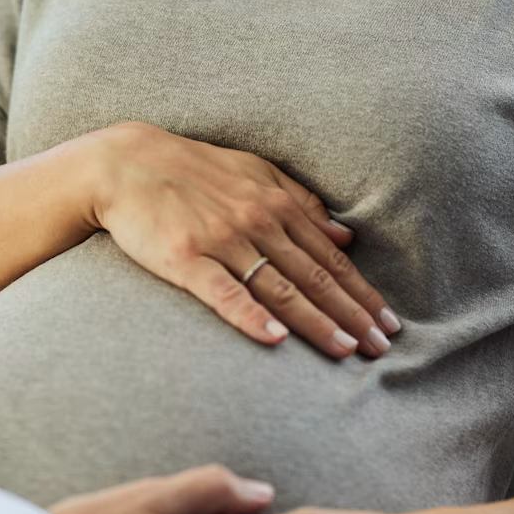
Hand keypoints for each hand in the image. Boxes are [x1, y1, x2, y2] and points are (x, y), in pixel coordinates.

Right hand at [81, 122, 397, 359]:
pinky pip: (223, 292)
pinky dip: (250, 314)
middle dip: (352, 314)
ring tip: (345, 350)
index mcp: (277, 204)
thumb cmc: (193, 169)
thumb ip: (302, 201)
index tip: (389, 323)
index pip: (331, 258)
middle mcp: (257, 222)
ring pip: (280, 288)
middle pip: (315, 277)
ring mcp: (221, 240)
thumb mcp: (254, 171)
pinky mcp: (185, 258)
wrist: (125, 163)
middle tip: (381, 347)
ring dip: (316, 321)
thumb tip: (346, 236)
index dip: (363, 292)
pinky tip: (274, 338)